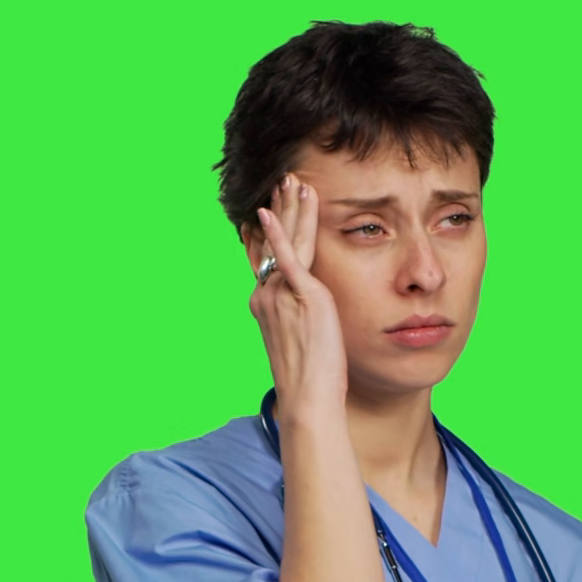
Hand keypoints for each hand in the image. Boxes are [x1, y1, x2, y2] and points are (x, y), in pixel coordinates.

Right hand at [243, 173, 347, 416]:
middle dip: (278, 211)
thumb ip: (306, 319)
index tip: (271, 209)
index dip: (270, 231)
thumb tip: (315, 315)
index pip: (266, 258)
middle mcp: (266, 296)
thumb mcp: (306, 343)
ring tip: (293, 182)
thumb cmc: (312, 382)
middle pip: (271, 243)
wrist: (308, 399)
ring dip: (288, 210)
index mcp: (266, 305)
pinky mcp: (298, 296)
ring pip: (283, 242)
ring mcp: (279, 294)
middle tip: (283, 182)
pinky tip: (273, 209)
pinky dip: (282, 232)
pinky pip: (288, 256)